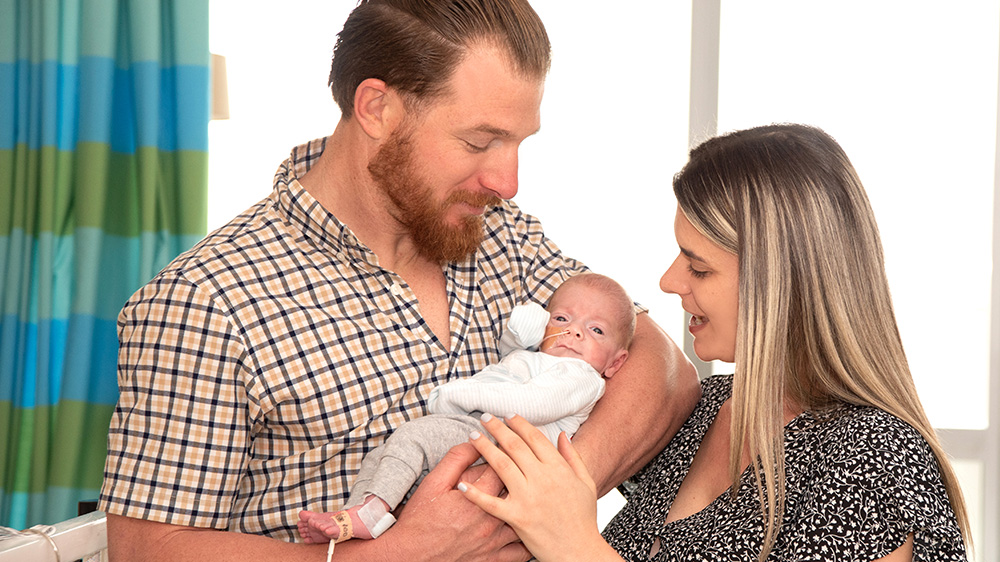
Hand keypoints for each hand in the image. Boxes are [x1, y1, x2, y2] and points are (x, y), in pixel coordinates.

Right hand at [385, 441, 530, 561]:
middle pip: (519, 492)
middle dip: (519, 478)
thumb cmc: (421, 520)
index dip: (506, 455)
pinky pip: (521, 552)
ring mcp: (494, 542)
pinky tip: (526, 529)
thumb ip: (457, 459)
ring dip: (526, 507)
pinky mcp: (494, 560)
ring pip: (524, 520)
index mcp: (478, 499)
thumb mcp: (434, 482)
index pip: (505, 467)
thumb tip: (475, 442)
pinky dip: (527, 540)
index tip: (504, 450)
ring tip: (525, 497)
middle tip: (517, 471)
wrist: (411, 556)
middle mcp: (490, 521)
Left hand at [459, 414, 617, 561]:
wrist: (579, 551)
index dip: (519, 424)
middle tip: (484, 418)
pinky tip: (462, 485)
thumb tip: (562, 435)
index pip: (534, 438)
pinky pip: (492, 503)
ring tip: (473, 436)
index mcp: (558, 469)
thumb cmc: (583, 519)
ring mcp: (529, 498)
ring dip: (485, 448)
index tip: (507, 416)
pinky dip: (475, 494)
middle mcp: (542, 480)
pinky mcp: (517, 518)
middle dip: (497, 428)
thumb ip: (573, 457)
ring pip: (501, 466)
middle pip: (515, 446)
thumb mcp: (586, 483)